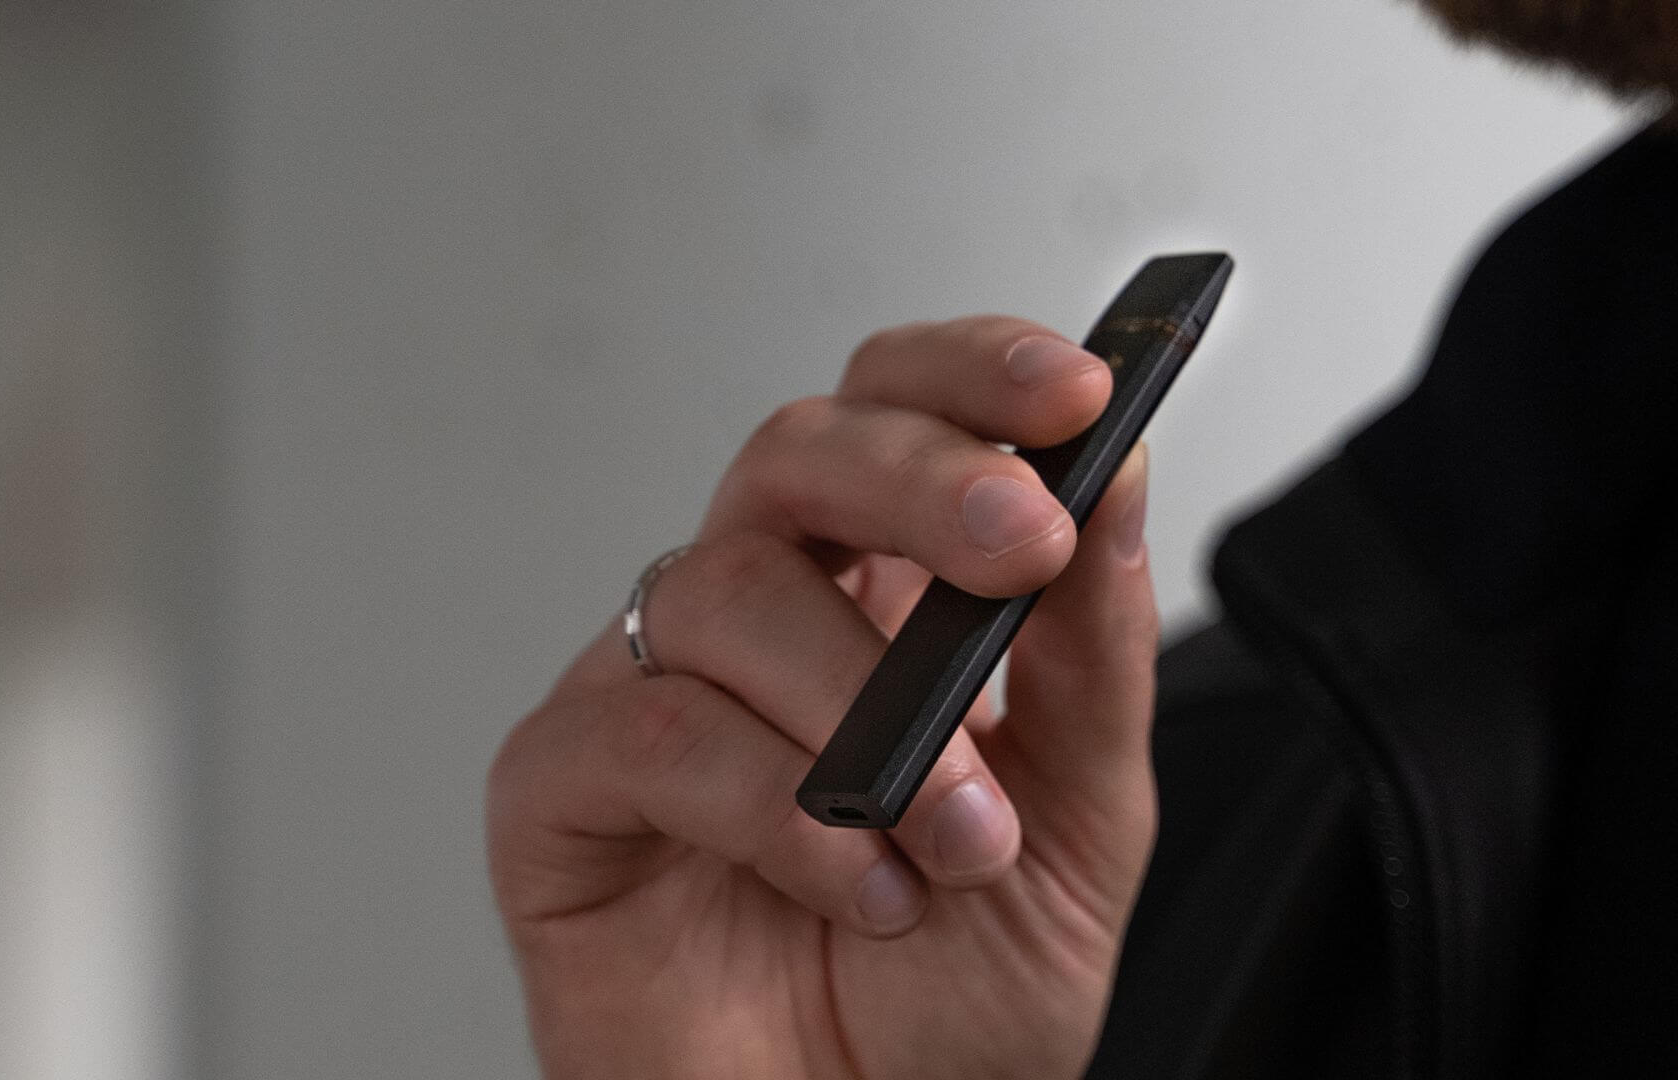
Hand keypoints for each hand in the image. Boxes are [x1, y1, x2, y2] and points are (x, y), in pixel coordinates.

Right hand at [487, 317, 1161, 1078]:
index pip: (897, 416)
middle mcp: (759, 628)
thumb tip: (1117, 478)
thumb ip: (1093, 660)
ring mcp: (650, 694)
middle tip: (1019, 548)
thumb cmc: (948, 1011)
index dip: (972, 375)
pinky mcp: (561, 789)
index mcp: (879, 606)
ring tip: (953, 841)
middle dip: (920, 477)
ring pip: (728, 588)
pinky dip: (771, 801)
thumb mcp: (1078, 831)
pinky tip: (850, 884)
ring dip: (869, 709)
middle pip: (797, 453)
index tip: (1074, 391)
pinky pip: (650, 727)